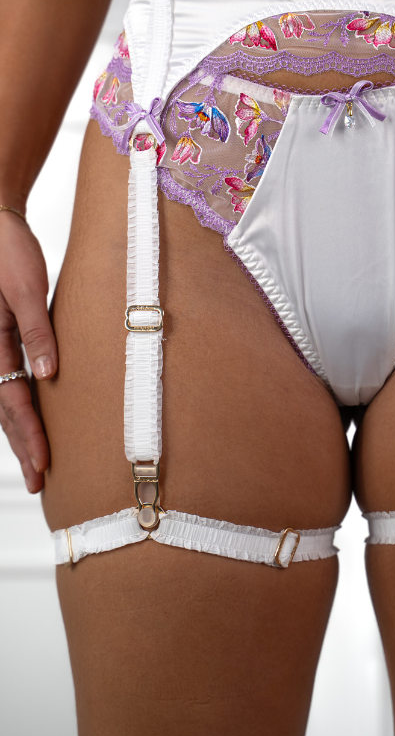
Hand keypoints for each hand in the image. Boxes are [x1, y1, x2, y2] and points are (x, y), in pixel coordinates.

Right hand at [0, 211, 56, 492]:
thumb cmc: (10, 252)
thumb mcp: (27, 289)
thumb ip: (36, 332)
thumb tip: (48, 376)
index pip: (12, 401)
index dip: (29, 436)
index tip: (43, 466)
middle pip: (4, 410)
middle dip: (22, 446)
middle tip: (38, 484)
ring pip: (4, 400)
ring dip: (19, 432)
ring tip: (36, 464)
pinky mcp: (1, 339)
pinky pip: (7, 381)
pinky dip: (18, 406)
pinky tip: (29, 421)